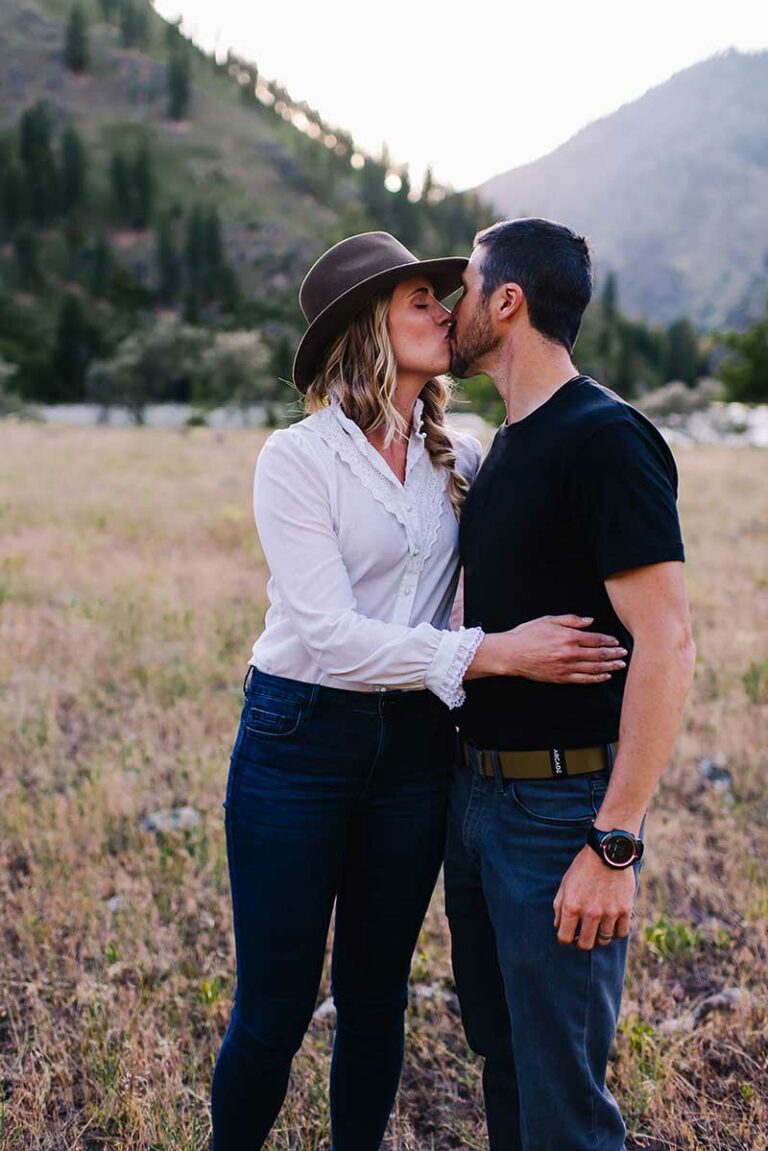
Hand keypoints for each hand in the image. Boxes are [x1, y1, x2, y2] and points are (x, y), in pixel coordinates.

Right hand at [504, 615, 626, 683]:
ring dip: (609, 666)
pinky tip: (604, 676)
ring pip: (594, 668)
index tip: (616, 642)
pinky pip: (583, 679)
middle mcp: (570, 653)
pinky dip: (596, 678)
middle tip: (624, 654)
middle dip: (613, 654)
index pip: (595, 639)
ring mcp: (566, 667)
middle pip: (598, 654)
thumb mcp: (549, 620)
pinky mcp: (561, 678)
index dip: (608, 641)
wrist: (512, 653)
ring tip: (620, 665)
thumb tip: (589, 621)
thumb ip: (571, 620)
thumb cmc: (527, 635)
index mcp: (568, 637)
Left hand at [553, 846, 635, 949]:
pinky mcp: (625, 910)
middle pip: (585, 944)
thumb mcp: (564, 884)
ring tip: (597, 928)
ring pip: (603, 941)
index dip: (564, 940)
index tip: (568, 938)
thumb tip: (559, 927)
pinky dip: (615, 933)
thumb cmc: (583, 868)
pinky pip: (620, 933)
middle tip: (582, 937)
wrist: (608, 852)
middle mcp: (590, 913)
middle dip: (581, 943)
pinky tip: (611, 925)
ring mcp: (609, 913)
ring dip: (599, 937)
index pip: (564, 938)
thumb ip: (559, 907)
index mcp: (571, 906)